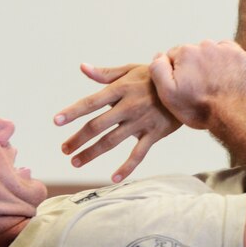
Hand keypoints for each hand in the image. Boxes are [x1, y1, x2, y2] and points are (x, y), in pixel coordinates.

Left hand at [54, 62, 180, 182]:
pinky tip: (113, 178)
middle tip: (64, 149)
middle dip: (78, 139)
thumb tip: (83, 68)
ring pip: (111, 141)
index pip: (91, 102)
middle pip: (97, 126)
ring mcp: (141, 122)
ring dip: (91, 153)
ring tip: (75, 162)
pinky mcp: (154, 134)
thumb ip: (106, 73)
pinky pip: (138, 154)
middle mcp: (128, 107)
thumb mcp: (131, 70)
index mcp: (121, 89)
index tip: (56, 121)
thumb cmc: (155, 77)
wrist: (189, 86)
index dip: (73, 112)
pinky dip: (126, 167)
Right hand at [150, 40, 245, 129]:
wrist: (233, 115)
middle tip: (199, 88)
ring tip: (213, 84)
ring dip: (209, 64)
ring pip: (210, 53)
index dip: (176, 73)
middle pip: (193, 53)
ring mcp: (225, 49)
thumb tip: (159, 55)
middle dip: (193, 67)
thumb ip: (158, 69)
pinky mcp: (240, 55)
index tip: (184, 87)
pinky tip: (224, 77)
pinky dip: (225, 62)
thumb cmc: (198, 108)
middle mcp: (205, 45)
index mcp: (186, 51)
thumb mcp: (168, 94)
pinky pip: (228, 53)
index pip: (173, 56)